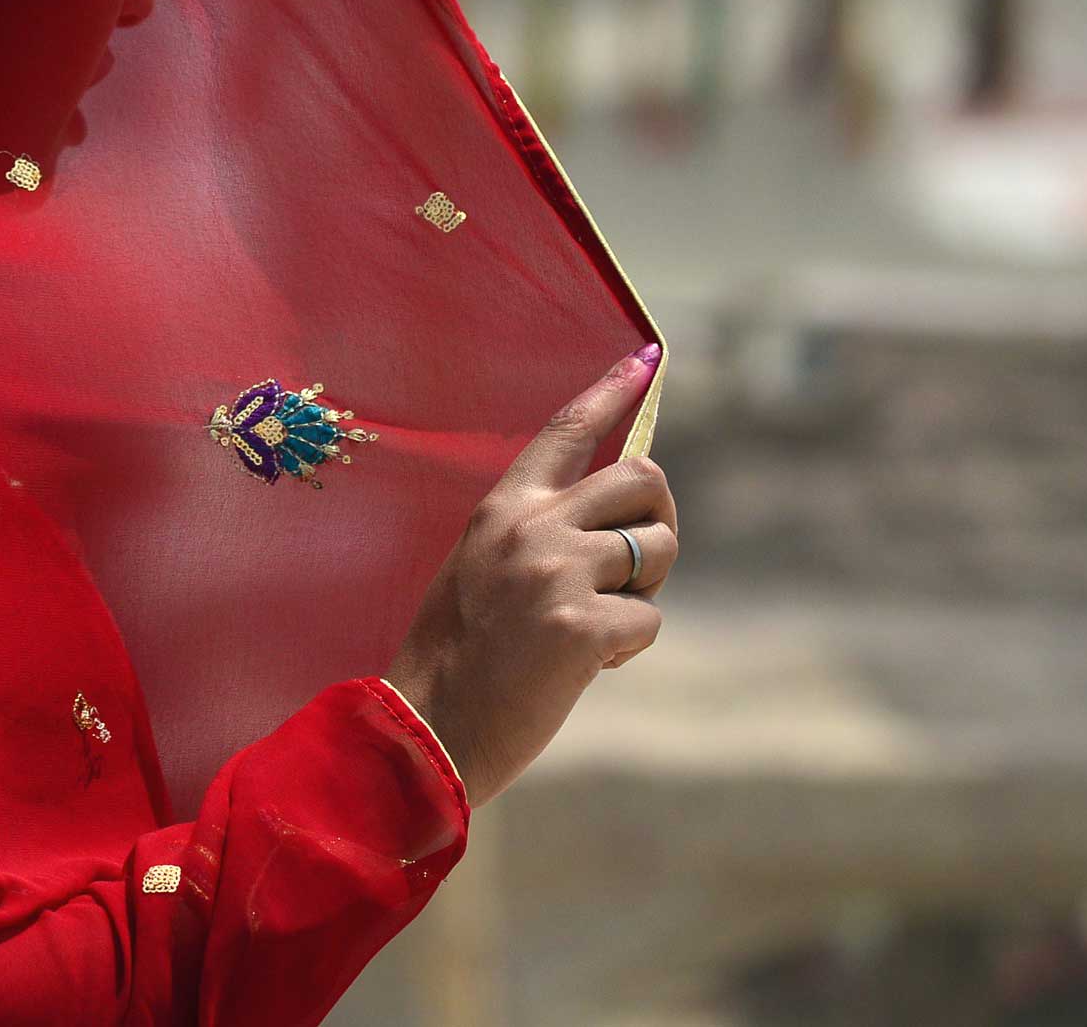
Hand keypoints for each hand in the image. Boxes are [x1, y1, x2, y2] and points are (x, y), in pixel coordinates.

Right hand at [384, 345, 674, 807]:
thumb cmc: (454, 656)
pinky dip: (630, 646)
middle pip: (642, 477)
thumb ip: (535, 535)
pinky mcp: (583, 624)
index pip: (567, 430)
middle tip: (640, 562)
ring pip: (657, 547)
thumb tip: (608, 524)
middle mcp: (533, 526)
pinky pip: (649, 618)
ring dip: (647, 587)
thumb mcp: (481, 568)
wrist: (427, 728)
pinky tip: (586, 666)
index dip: (612, 390)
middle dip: (659, 515)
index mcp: (503, 508)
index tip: (647, 358)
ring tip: (601, 624)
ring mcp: (559, 571)